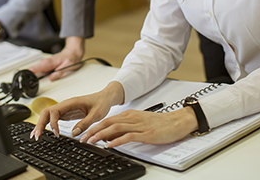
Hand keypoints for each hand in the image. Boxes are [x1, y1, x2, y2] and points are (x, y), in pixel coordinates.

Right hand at [28, 36, 84, 80]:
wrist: (72, 52)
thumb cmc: (70, 58)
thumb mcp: (67, 66)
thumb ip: (59, 72)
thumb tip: (51, 78)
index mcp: (48, 62)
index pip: (35, 68)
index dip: (29, 73)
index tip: (25, 79)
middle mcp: (45, 62)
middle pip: (32, 70)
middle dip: (28, 76)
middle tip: (27, 83)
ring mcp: (44, 64)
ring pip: (34, 70)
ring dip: (31, 75)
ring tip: (30, 81)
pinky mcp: (45, 65)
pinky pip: (38, 70)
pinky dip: (35, 74)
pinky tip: (35, 78)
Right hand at [31, 81, 123, 139]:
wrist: (104, 98)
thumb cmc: (101, 103)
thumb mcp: (96, 114)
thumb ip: (85, 123)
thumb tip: (74, 133)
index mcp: (71, 103)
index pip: (55, 111)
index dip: (53, 123)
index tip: (56, 133)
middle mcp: (65, 105)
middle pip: (46, 112)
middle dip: (40, 124)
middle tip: (36, 136)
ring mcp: (64, 109)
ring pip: (47, 115)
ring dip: (40, 124)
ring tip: (35, 136)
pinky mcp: (65, 114)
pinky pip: (52, 119)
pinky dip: (46, 125)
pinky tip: (43, 132)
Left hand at [80, 106, 198, 146]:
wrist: (177, 121)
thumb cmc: (159, 123)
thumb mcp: (139, 123)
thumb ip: (125, 128)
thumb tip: (111, 136)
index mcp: (129, 115)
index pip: (107, 120)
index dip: (94, 126)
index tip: (84, 133)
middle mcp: (131, 118)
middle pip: (107, 123)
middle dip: (93, 131)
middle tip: (83, 138)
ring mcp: (138, 125)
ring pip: (115, 128)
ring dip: (101, 135)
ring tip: (92, 141)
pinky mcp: (145, 133)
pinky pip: (128, 136)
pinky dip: (117, 140)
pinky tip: (110, 144)